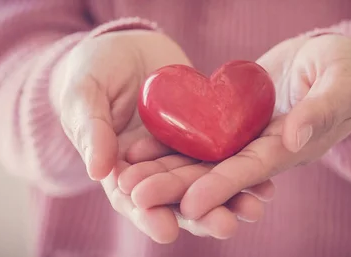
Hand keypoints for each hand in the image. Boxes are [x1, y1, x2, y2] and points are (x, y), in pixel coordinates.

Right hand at [53, 30, 267, 242]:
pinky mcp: (206, 133)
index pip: (132, 199)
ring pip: (207, 182)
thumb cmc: (94, 69)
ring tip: (254, 208)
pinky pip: (226, 154)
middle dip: (201, 215)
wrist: (129, 45)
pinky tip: (266, 182)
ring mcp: (183, 152)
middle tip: (225, 226)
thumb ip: (91, 130)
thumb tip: (98, 172)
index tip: (167, 231)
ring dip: (230, 198)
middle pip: (177, 199)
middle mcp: (155, 168)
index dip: (149, 215)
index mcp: (119, 167)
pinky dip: (245, 169)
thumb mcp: (84, 94)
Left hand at [131, 34, 350, 224]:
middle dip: (175, 187)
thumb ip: (322, 108)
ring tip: (123, 180)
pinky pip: (195, 133)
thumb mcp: (341, 81)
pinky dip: (167, 142)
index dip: (222, 187)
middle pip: (214, 172)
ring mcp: (242, 136)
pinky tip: (136, 147)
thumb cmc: (345, 67)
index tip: (189, 204)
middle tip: (135, 196)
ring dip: (161, 170)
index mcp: (290, 147)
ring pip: (197, 158)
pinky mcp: (229, 119)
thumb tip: (294, 137)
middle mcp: (261, 149)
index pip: (251, 171)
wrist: (328, 57)